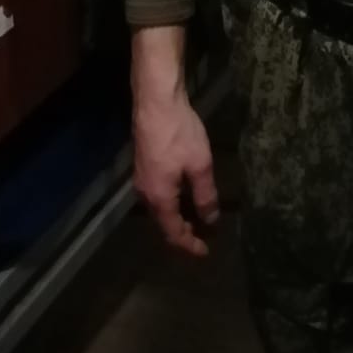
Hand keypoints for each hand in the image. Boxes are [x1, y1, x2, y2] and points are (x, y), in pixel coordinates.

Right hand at [131, 26, 220, 256]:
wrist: (155, 101)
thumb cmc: (179, 133)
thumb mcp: (199, 165)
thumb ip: (205, 196)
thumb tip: (210, 221)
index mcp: (159, 198)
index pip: (173, 233)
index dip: (189, 245)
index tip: (206, 252)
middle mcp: (145, 193)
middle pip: (163, 223)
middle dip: (183, 233)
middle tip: (202, 237)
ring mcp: (141, 178)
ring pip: (159, 208)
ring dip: (177, 217)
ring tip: (195, 219)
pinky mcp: (143, 164)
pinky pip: (157, 194)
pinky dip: (171, 202)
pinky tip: (183, 194)